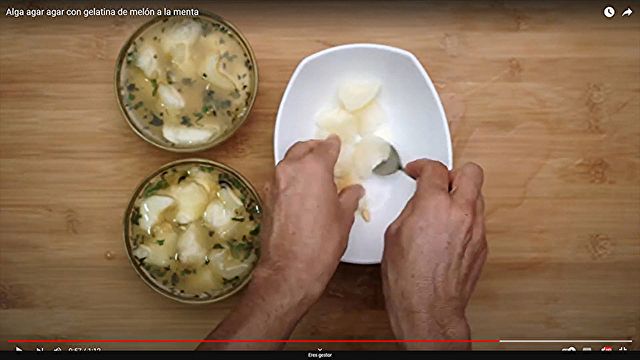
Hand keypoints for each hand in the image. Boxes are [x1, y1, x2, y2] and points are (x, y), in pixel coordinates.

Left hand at [199, 136, 362, 349]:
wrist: (290, 270)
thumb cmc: (318, 246)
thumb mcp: (344, 218)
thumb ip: (349, 197)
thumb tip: (352, 192)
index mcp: (313, 168)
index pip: (326, 147)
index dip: (334, 145)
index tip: (337, 144)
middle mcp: (290, 171)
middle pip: (303, 148)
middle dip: (315, 149)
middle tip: (327, 154)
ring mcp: (274, 184)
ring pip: (288, 163)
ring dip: (301, 163)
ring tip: (316, 175)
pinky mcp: (266, 199)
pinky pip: (280, 180)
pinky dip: (291, 180)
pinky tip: (302, 192)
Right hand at [381, 160, 485, 349]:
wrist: (428, 307)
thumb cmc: (408, 278)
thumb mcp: (394, 234)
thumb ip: (411, 209)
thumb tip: (418, 204)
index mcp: (434, 204)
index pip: (435, 169)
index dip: (422, 166)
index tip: (417, 171)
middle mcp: (461, 212)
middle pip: (471, 172)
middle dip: (453, 173)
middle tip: (438, 182)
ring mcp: (476, 229)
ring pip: (477, 196)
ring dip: (461, 196)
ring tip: (443, 207)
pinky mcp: (482, 245)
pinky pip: (477, 220)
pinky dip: (464, 219)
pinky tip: (448, 231)